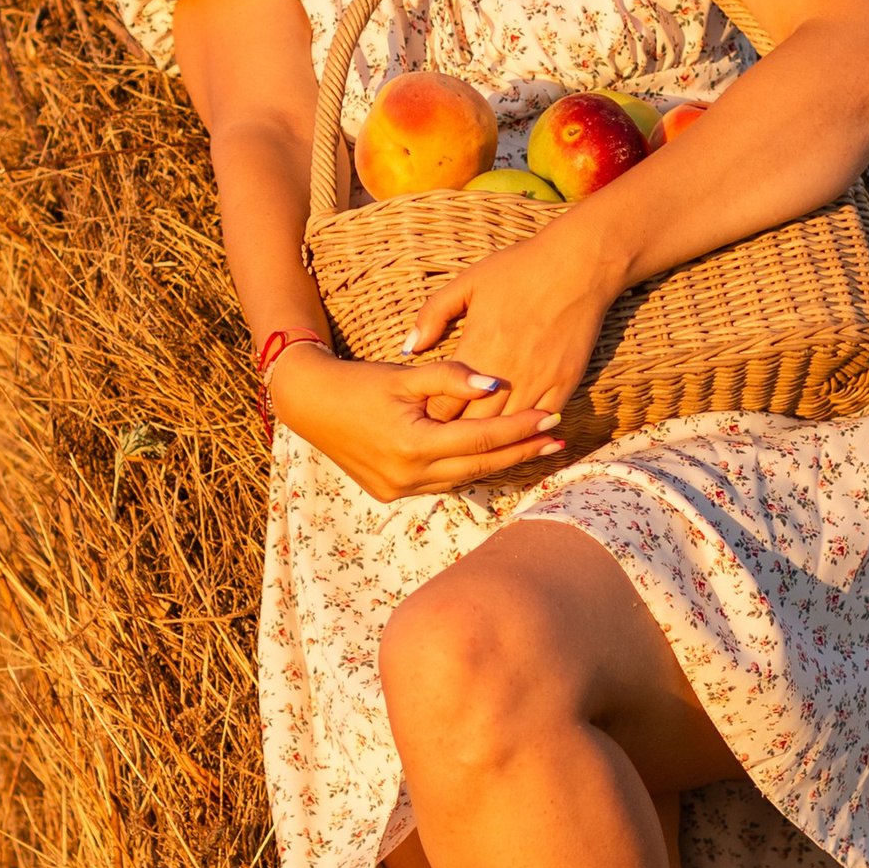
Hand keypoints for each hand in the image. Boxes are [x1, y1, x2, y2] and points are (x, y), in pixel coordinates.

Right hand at [268, 344, 565, 500]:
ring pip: (463, 479)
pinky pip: (441, 483)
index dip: (520, 428)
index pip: (481, 439)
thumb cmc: (359, 382)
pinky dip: (468, 470)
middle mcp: (408, 476)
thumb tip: (495, 384)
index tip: (553, 418)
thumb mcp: (405, 374)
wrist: (310, 404)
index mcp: (413, 444)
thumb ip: (451, 377)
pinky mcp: (391, 493)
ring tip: (535, 449)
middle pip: (480, 467)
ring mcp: (399, 490)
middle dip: (521, 452)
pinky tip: (491, 459)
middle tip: (558, 440)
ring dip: (499, 464)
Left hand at [401, 213, 620, 424]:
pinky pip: (541, 422)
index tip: (423, 420)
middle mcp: (505, 373)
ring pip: (506, 429)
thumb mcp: (467, 283)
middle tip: (441, 440)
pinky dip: (526, 432)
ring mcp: (537, 381)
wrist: (578, 265)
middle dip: (453, 436)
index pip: (442, 405)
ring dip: (489, 438)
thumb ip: (433, 315)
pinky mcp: (565, 383)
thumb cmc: (519, 269)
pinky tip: (515, 436)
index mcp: (476, 350)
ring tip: (473, 445)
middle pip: (470, 425)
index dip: (430, 417)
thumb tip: (410, 348)